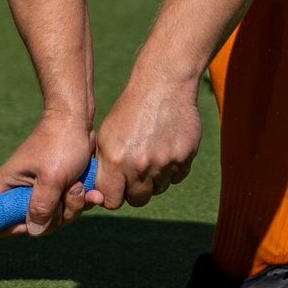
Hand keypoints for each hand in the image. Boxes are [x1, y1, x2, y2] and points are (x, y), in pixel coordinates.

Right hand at [0, 113, 104, 235]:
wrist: (78, 120)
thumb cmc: (60, 143)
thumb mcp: (51, 178)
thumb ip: (42, 207)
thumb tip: (34, 231)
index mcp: (7, 186)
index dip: (10, 227)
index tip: (33, 221)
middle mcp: (20, 191)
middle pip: (33, 224)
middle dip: (57, 215)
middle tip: (68, 192)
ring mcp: (40, 191)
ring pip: (55, 218)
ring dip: (73, 206)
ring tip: (79, 185)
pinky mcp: (58, 188)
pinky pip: (68, 208)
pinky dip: (81, 202)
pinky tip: (91, 192)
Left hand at [92, 75, 204, 207]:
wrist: (163, 86)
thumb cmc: (129, 110)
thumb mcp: (106, 136)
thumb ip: (103, 168)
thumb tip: (102, 194)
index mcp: (115, 161)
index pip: (112, 201)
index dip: (114, 195)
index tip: (117, 187)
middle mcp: (140, 166)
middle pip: (137, 200)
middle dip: (135, 190)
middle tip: (136, 171)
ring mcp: (164, 164)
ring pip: (159, 189)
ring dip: (155, 178)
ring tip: (152, 154)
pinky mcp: (185, 158)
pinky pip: (177, 177)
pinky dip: (172, 168)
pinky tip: (166, 148)